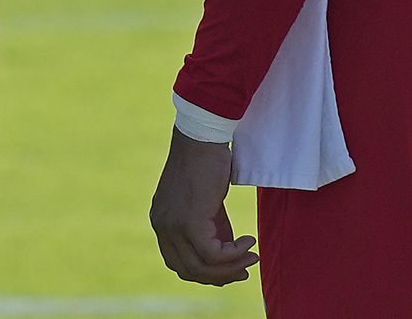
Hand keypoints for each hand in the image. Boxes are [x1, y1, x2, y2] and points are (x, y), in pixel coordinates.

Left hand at [150, 131, 257, 285]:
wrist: (203, 135)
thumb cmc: (207, 161)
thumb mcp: (206, 201)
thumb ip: (211, 226)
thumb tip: (227, 252)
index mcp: (161, 221)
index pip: (177, 262)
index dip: (205, 272)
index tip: (230, 268)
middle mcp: (161, 226)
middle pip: (188, 270)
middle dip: (219, 276)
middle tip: (244, 270)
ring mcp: (173, 226)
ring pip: (201, 267)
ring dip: (230, 268)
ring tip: (251, 257)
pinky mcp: (190, 222)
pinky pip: (214, 254)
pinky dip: (234, 254)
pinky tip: (248, 242)